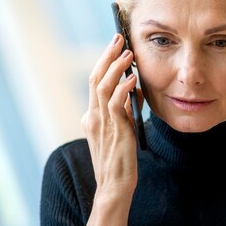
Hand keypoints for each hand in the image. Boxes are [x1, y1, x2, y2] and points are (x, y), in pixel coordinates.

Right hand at [80, 34, 139, 225]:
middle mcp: (93, 117)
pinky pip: (115, 104)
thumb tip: (133, 88)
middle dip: (107, 57)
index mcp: (93, 117)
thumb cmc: (120, 161)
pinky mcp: (114, 131)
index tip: (116, 47)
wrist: (115, 186)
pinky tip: (132, 78)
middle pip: (95, 79)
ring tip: (127, 53)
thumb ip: (123, 110)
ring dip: (115, 68)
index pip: (96, 82)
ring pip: (102, 87)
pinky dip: (123, 89)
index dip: (105, 63)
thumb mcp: (122, 131)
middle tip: (119, 39)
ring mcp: (101, 124)